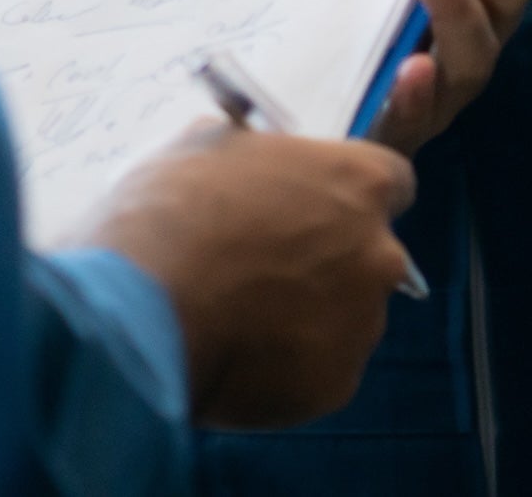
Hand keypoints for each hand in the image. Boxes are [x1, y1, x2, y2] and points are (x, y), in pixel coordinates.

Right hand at [79, 122, 416, 427]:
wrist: (140, 311)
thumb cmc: (172, 214)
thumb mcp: (208, 146)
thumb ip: (252, 153)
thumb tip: (244, 155)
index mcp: (358, 180)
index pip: (391, 180)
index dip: (349, 192)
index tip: (316, 203)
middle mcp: (378, 252)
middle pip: (371, 253)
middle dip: (331, 257)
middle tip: (267, 262)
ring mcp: (361, 323)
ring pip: (348, 314)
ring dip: (310, 312)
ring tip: (242, 312)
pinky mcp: (337, 385)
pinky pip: (321, 367)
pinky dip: (291, 363)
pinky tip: (240, 351)